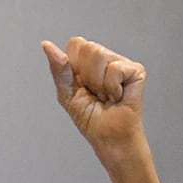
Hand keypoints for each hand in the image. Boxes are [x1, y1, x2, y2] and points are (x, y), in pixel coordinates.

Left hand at [43, 38, 147, 160]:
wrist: (109, 137)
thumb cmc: (91, 119)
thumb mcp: (67, 93)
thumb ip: (59, 68)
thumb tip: (47, 45)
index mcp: (87, 61)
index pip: (75, 44)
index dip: (73, 66)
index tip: (80, 85)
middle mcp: (105, 58)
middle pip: (87, 47)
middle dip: (86, 77)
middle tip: (95, 93)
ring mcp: (121, 63)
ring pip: (100, 55)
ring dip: (99, 84)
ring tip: (106, 96)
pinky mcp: (136, 71)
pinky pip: (115, 69)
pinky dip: (112, 88)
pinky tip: (118, 96)